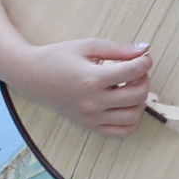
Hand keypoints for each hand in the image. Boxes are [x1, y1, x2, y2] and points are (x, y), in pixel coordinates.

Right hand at [17, 38, 153, 135]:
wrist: (31, 76)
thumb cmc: (59, 57)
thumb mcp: (89, 46)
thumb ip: (119, 49)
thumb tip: (146, 49)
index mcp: (91, 79)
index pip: (133, 72)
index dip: (145, 62)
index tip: (144, 57)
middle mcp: (92, 102)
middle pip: (137, 96)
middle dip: (144, 80)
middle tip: (136, 71)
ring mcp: (91, 118)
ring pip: (133, 117)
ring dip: (140, 101)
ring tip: (129, 87)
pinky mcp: (89, 126)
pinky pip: (121, 132)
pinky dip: (131, 120)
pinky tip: (125, 104)